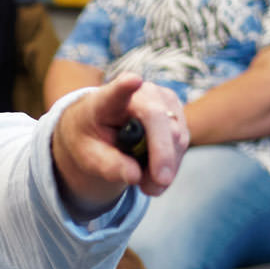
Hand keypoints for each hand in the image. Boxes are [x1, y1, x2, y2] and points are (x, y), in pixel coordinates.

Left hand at [52, 73, 187, 213]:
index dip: (125, 86)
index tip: (133, 80)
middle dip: (161, 156)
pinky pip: (182, 142)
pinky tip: (155, 176)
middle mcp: (140, 93)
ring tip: (148, 186)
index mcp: (106, 100)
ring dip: (166, 167)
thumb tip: (135, 176)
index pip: (116, 91)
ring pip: (176, 136)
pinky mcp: (176, 112)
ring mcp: (162, 99)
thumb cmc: (91, 138)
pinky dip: (171, 164)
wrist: (100, 125)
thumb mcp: (88, 155)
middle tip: (152, 188)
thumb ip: (108, 165)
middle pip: (158, 121)